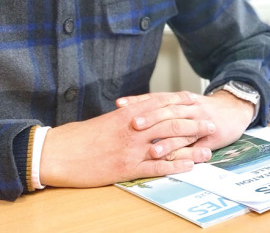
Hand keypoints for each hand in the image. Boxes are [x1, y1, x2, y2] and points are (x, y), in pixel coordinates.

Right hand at [38, 91, 215, 187]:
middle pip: (171, 121)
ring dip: (191, 145)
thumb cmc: (78, 137)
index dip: (180, 103)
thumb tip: (138, 116)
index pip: (160, 103)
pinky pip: (157, 167)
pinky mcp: (127, 168)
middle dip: (193, 123)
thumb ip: (124, 117)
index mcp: (127, 113)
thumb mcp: (105, 121)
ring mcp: (131, 148)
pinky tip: (188, 166)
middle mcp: (133, 128)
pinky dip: (175, 166)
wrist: (59, 152)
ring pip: (168, 143)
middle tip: (211, 124)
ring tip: (208, 147)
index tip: (195, 101)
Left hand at [118, 89, 254, 152]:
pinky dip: (184, 152)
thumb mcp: (183, 104)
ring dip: (166, 139)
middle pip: (167, 111)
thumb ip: (162, 108)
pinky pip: (195, 144)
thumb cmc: (202, 110)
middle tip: (132, 124)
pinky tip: (175, 159)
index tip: (120, 104)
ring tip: (151, 149)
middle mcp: (189, 107)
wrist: (234, 109)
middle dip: (150, 117)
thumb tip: (132, 111)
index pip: (155, 98)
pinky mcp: (209, 136)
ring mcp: (200, 121)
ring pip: (181, 128)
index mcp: (179, 99)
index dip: (138, 101)